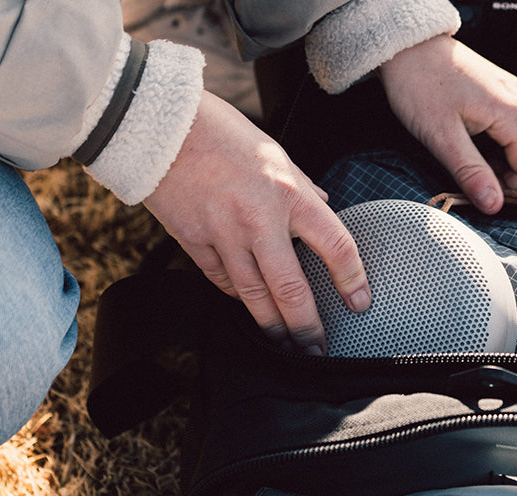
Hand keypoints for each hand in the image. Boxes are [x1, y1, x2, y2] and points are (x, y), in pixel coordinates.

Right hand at [143, 91, 370, 353]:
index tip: (359, 303)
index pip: (335, 246)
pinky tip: (248, 307)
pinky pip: (221, 281)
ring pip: (253, 295)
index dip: (352, 280)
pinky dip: (237, 296)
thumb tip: (325, 203)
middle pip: (290, 289)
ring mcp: (222, 234)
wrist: (157, 124)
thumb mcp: (276, 153)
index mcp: (289, 193)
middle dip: (307, 327)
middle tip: (317, 351)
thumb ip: (303, 186)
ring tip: (285, 345)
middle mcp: (258, 220)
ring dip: (271, 326)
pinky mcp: (192, 241)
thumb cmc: (221, 132)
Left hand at [378, 34, 516, 213]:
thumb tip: (493, 204)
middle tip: (485, 179)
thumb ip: (471, 173)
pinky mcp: (501, 91)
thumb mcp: (441, 137)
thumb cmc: (419, 83)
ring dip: (513, 159)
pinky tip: (478, 144)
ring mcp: (512, 93)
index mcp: (512, 113)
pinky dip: (506, 143)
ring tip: (479, 162)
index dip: (516, 189)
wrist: (407, 47)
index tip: (488, 191)